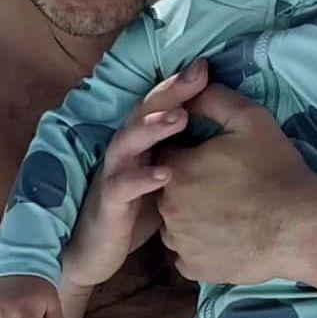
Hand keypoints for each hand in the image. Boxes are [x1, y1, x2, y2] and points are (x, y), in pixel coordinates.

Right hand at [60, 59, 210, 287]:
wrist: (94, 252)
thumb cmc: (136, 212)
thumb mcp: (165, 179)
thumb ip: (184, 155)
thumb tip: (222, 134)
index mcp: (141, 144)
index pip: (159, 106)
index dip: (180, 85)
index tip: (205, 66)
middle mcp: (125, 153)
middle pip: (143, 113)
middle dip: (169, 92)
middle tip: (196, 75)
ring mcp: (113, 176)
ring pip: (128, 143)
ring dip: (152, 127)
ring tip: (180, 116)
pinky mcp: (108, 205)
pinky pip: (122, 188)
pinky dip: (142, 179)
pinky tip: (166, 174)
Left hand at [156, 83, 316, 283]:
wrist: (301, 226)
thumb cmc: (277, 171)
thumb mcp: (251, 119)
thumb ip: (214, 99)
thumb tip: (191, 89)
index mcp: (176, 169)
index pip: (169, 157)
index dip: (192, 157)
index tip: (217, 162)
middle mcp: (168, 207)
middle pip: (169, 192)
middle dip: (191, 188)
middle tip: (227, 189)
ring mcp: (179, 242)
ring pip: (175, 225)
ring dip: (192, 220)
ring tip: (228, 214)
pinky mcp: (194, 268)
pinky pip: (187, 255)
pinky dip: (201, 249)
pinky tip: (227, 238)